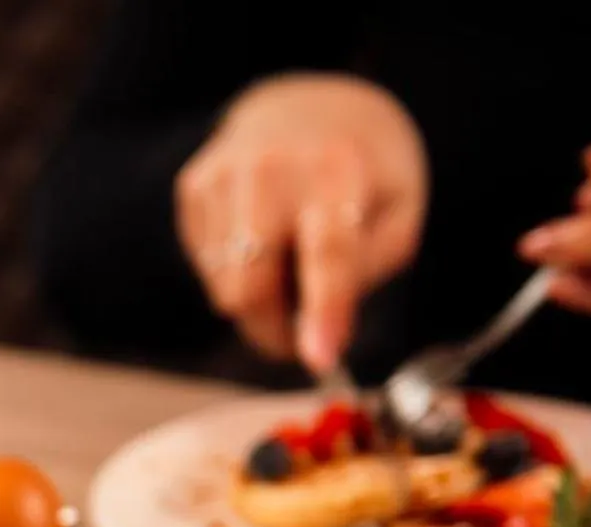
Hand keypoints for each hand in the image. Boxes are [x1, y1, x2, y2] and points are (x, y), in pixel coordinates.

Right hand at [176, 74, 427, 371]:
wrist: (307, 103)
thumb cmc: (363, 170)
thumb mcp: (397, 212)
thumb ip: (363, 272)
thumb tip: (315, 339)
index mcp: (337, 168)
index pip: (328, 251)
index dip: (324, 309)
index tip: (320, 359)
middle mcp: (270, 167)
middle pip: (250, 288)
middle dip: (273, 328)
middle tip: (300, 332)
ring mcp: (221, 175)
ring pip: (224, 288)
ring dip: (258, 296)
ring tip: (286, 254)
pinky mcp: (193, 187)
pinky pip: (207, 266)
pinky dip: (235, 268)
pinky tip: (259, 234)